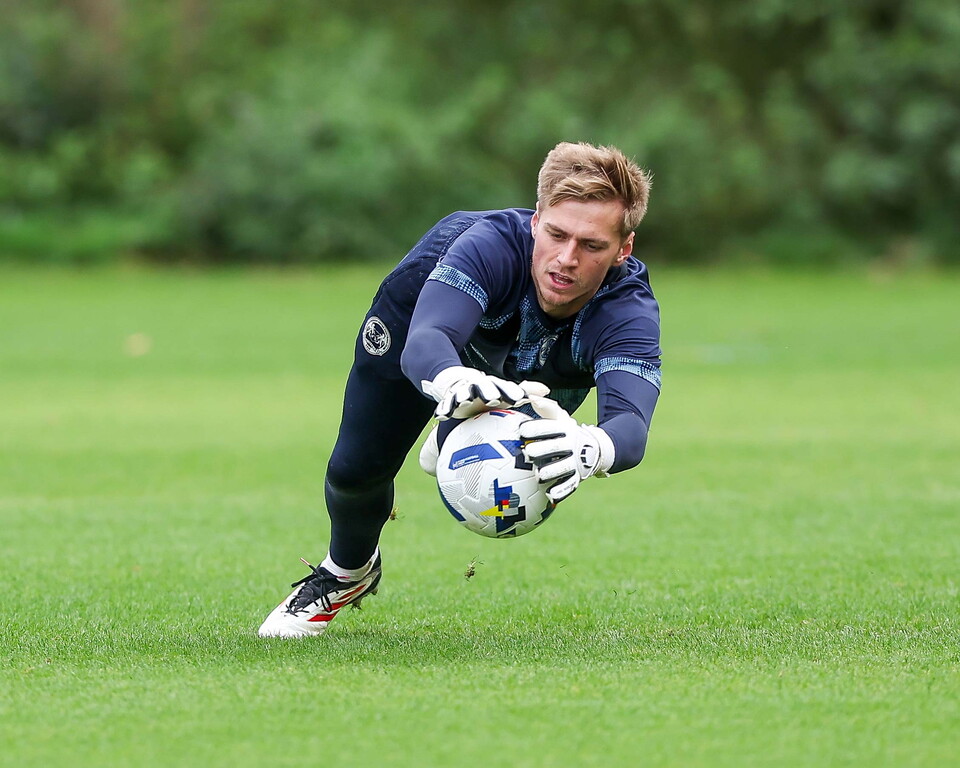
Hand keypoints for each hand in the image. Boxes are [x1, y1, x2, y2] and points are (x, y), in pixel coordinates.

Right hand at [421, 366, 547, 420]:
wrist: (461, 383)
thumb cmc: (489, 392)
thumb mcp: (506, 392)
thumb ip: (525, 391)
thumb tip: (547, 391)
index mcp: (494, 386)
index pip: (503, 388)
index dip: (510, 392)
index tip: (518, 398)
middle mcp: (478, 388)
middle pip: (483, 387)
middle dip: (487, 390)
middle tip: (492, 398)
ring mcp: (463, 393)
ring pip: (462, 393)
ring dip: (463, 396)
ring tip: (463, 401)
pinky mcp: (449, 401)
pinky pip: (445, 405)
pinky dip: (443, 409)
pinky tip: (442, 416)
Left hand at [519, 399, 614, 502]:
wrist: (595, 449)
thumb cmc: (566, 432)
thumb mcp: (560, 417)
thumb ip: (546, 407)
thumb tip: (531, 398)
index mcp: (565, 429)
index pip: (548, 427)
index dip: (535, 428)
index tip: (522, 431)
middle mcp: (571, 445)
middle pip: (555, 447)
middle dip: (541, 450)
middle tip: (529, 453)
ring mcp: (575, 462)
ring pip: (562, 467)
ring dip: (550, 472)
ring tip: (539, 475)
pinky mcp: (578, 477)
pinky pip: (569, 485)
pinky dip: (561, 491)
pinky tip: (550, 494)